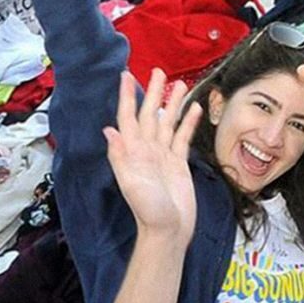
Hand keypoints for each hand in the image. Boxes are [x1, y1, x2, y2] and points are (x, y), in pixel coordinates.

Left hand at [104, 69, 202, 245]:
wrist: (168, 231)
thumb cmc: (148, 211)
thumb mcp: (130, 184)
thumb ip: (120, 157)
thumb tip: (109, 130)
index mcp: (133, 152)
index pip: (128, 118)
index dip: (127, 97)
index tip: (126, 76)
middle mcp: (147, 150)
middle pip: (149, 114)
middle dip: (153, 92)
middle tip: (158, 72)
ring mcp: (163, 156)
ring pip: (167, 122)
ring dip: (172, 103)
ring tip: (180, 84)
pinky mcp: (178, 163)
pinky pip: (183, 137)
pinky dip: (188, 122)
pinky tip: (194, 109)